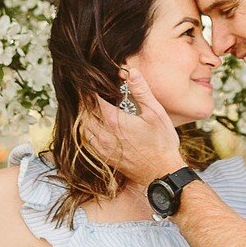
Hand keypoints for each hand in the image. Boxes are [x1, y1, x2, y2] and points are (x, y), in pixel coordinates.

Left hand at [85, 65, 182, 186]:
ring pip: (83, 128)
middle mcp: (104, 135)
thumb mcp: (155, 113)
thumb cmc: (162, 143)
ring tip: (86, 105)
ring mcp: (103, 148)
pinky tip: (91, 125)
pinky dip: (85, 130)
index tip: (86, 79)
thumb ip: (141, 91)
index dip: (88, 88)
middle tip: (84, 90)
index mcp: (115, 121)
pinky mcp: (105, 158)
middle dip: (83, 101)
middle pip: (84, 114)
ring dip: (83, 116)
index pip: (93, 100)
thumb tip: (131, 72)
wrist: (162, 173)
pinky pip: (87, 142)